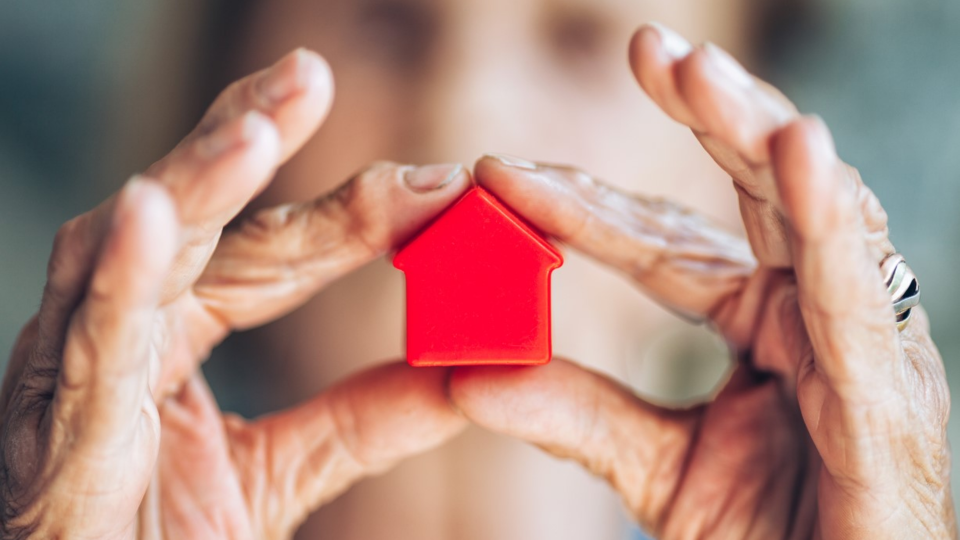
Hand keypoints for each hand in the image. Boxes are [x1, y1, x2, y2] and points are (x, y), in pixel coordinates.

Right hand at [0, 49, 469, 538]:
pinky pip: (84, 340)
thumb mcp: (282, 472)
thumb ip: (365, 420)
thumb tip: (463, 374)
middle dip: (248, 140)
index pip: (268, 252)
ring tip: (256, 132)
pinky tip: (146, 214)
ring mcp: (80, 367)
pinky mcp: (54, 426)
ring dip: (193, 185)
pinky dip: (116, 275)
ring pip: (133, 252)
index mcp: (174, 333)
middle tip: (309, 76)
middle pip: (195, 221)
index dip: (345, 213)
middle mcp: (123, 328)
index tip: (432, 182)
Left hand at [450, 24, 955, 538]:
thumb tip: (465, 377)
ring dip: (756, 132)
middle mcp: (812, 307)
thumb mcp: (655, 469)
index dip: (585, 206)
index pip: (661, 243)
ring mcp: (859, 333)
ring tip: (696, 70)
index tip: (500, 172)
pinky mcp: (892, 380)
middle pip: (757, 189)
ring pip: (812, 209)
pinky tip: (799, 150)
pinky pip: (859, 288)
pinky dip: (830, 219)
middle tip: (643, 48)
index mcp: (759, 320)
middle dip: (706, 114)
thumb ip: (575, 415)